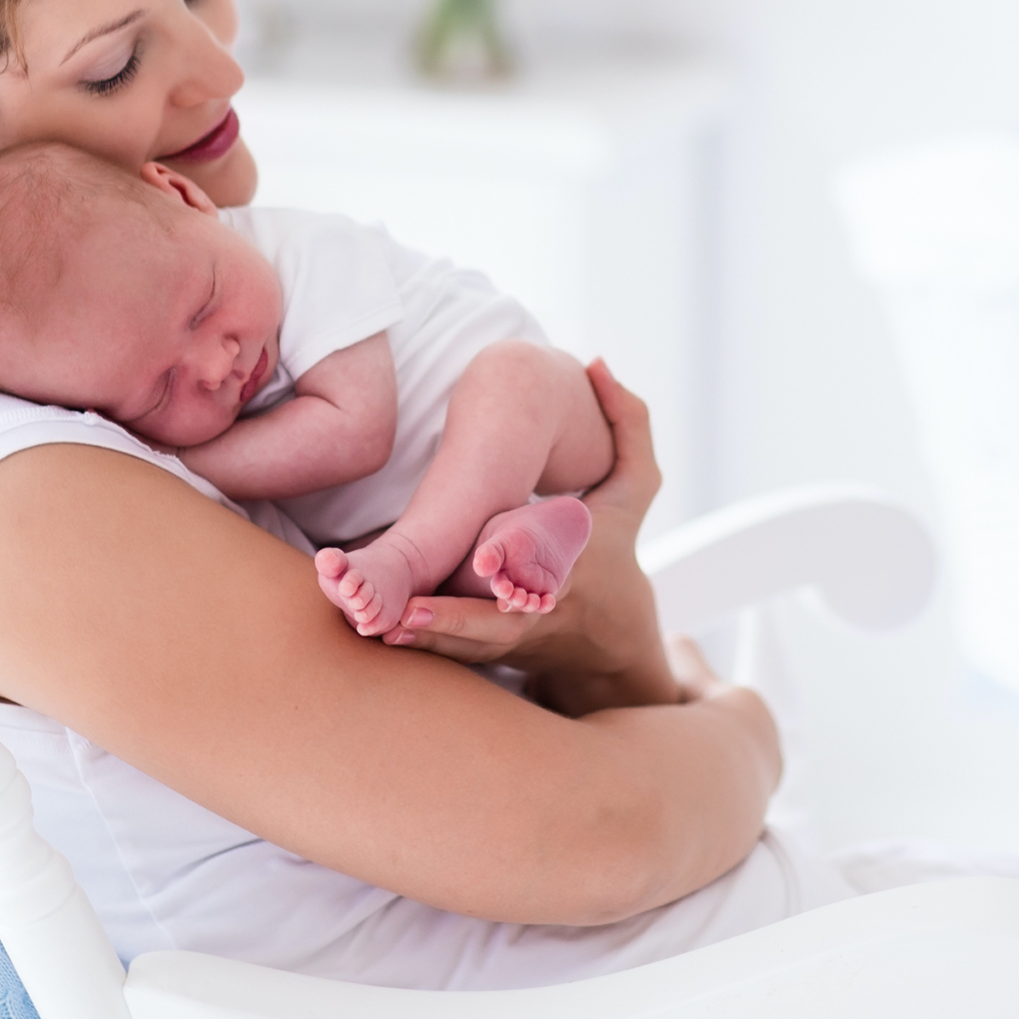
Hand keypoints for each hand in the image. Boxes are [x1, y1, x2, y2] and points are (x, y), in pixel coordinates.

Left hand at [386, 360, 679, 715]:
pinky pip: (453, 657)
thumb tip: (598, 361)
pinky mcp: (488, 652)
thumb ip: (630, 425)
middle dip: (455, 622)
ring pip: (468, 646)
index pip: (549, 564)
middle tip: (405, 612)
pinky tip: (381, 633)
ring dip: (425, 640)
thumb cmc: (617, 546)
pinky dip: (422, 650)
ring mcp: (514, 637)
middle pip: (500, 622)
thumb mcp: (637, 488)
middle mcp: (542, 607)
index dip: (521, 564)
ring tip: (381, 624)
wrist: (612, 637)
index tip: (484, 557)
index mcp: (577, 564)